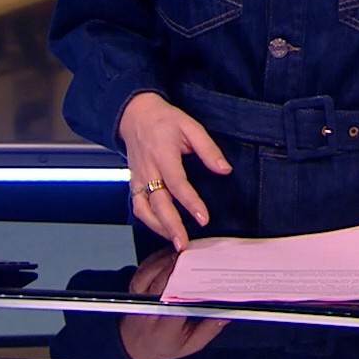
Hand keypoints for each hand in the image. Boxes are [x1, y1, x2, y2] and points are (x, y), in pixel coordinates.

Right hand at [118, 92, 231, 249]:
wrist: (135, 114)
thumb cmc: (164, 120)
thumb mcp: (190, 126)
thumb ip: (208, 149)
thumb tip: (224, 169)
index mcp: (162, 153)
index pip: (177, 183)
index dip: (190, 202)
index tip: (203, 218)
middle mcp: (148, 169)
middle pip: (157, 202)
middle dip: (170, 225)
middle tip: (183, 243)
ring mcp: (138, 177)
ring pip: (143, 209)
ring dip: (158, 227)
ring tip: (175, 241)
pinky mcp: (134, 183)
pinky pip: (138, 206)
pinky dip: (149, 221)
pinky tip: (163, 229)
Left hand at [119, 246, 230, 358]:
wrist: (137, 344)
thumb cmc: (166, 344)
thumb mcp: (192, 344)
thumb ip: (210, 329)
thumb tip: (226, 311)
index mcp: (164, 330)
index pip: (175, 308)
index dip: (189, 292)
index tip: (205, 282)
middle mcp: (148, 312)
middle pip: (162, 286)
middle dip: (179, 271)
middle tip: (197, 260)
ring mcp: (139, 297)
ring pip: (152, 273)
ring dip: (169, 260)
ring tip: (187, 254)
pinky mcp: (135, 286)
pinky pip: (145, 266)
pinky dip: (159, 257)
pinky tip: (173, 253)